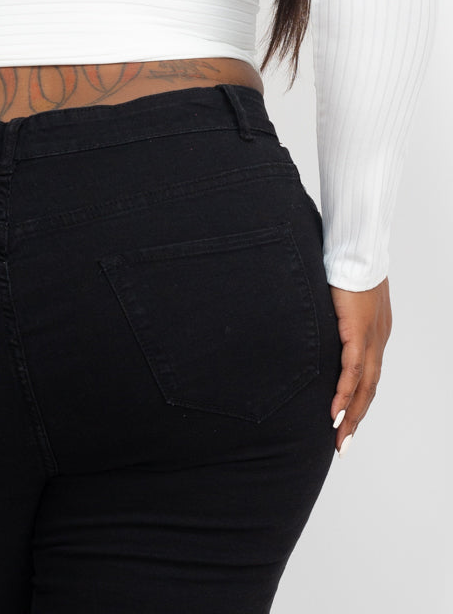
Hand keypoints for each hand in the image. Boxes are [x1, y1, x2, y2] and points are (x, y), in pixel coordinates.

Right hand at [328, 276, 391, 453]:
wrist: (356, 247)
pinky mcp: (358, 333)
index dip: (357, 399)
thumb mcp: (339, 294)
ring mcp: (371, 338)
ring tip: (339, 438)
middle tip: (342, 444)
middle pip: (369, 389)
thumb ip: (333, 311)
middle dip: (355, 418)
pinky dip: (344, 394)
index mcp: (374, 331)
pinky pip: (352, 372)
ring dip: (351, 415)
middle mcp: (377, 340)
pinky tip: (335, 414)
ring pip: (364, 387)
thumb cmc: (345, 262)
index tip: (345, 420)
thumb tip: (315, 315)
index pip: (368, 374)